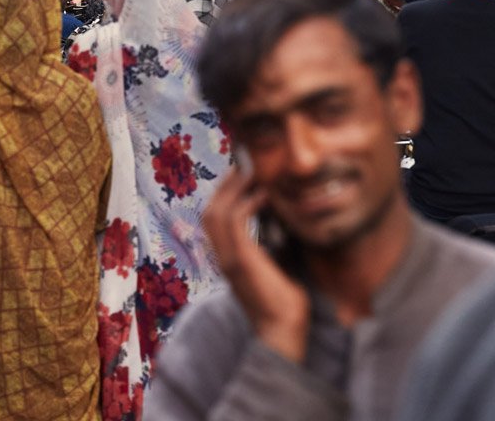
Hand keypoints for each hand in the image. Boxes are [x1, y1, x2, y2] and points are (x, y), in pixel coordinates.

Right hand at [202, 168, 308, 362]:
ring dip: (233, 189)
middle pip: (209, 212)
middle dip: (224, 186)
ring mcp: (227, 259)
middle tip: (243, 165)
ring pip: (216, 213)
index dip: (224, 196)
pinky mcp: (240, 261)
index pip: (214, 220)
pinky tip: (264, 194)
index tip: (242, 175)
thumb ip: (272, 243)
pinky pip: (235, 222)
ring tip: (250, 171)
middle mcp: (222, 257)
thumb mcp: (275, 265)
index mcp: (227, 258)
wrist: (283, 329)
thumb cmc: (284, 301)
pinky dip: (247, 202)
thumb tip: (284, 220)